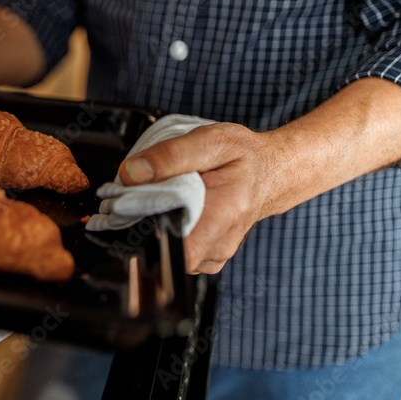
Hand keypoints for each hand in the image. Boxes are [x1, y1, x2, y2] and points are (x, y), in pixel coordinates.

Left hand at [118, 123, 280, 274]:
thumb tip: (130, 173)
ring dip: (158, 226)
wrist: (270, 173)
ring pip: (167, 251)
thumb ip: (169, 156)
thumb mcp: (211, 140)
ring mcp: (213, 256)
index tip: (138, 207)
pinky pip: (176, 251)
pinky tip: (177, 211)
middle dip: (147, 222)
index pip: (174, 249)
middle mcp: (219, 245)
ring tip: (169, 199)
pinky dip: (169, 231)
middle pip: (163, 249)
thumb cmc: (244, 157)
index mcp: (222, 215)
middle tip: (153, 194)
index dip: (146, 231)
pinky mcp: (206, 258)